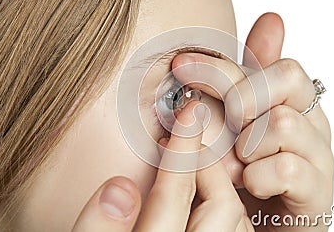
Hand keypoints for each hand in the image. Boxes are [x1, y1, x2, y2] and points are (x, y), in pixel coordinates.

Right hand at [72, 102, 251, 231]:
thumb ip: (99, 230)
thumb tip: (120, 188)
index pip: (175, 196)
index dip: (182, 149)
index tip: (188, 114)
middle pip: (220, 206)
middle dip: (207, 166)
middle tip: (189, 141)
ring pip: (235, 221)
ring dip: (220, 186)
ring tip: (197, 166)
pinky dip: (226, 209)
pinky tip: (205, 200)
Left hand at [171, 13, 333, 230]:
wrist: (260, 225)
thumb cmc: (245, 171)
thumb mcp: (236, 121)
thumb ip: (246, 77)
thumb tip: (271, 19)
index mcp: (292, 101)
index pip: (269, 62)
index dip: (221, 63)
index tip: (180, 65)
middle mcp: (311, 122)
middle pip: (285, 79)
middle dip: (239, 97)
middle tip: (221, 122)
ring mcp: (317, 157)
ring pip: (284, 124)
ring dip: (245, 145)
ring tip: (232, 165)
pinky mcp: (318, 194)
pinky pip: (288, 168)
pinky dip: (258, 175)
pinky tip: (248, 183)